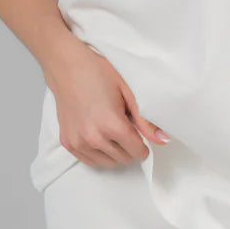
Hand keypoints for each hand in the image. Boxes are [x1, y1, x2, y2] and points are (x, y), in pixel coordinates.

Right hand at [46, 41, 170, 167]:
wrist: (67, 66)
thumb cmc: (98, 73)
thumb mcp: (127, 91)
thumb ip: (145, 120)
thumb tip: (162, 140)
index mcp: (112, 125)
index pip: (137, 151)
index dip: (143, 144)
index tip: (141, 135)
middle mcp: (94, 138)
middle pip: (124, 158)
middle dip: (129, 146)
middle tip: (124, 124)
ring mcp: (79, 142)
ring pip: (108, 162)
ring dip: (114, 151)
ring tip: (110, 128)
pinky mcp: (68, 143)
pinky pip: (90, 161)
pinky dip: (97, 152)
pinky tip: (98, 132)